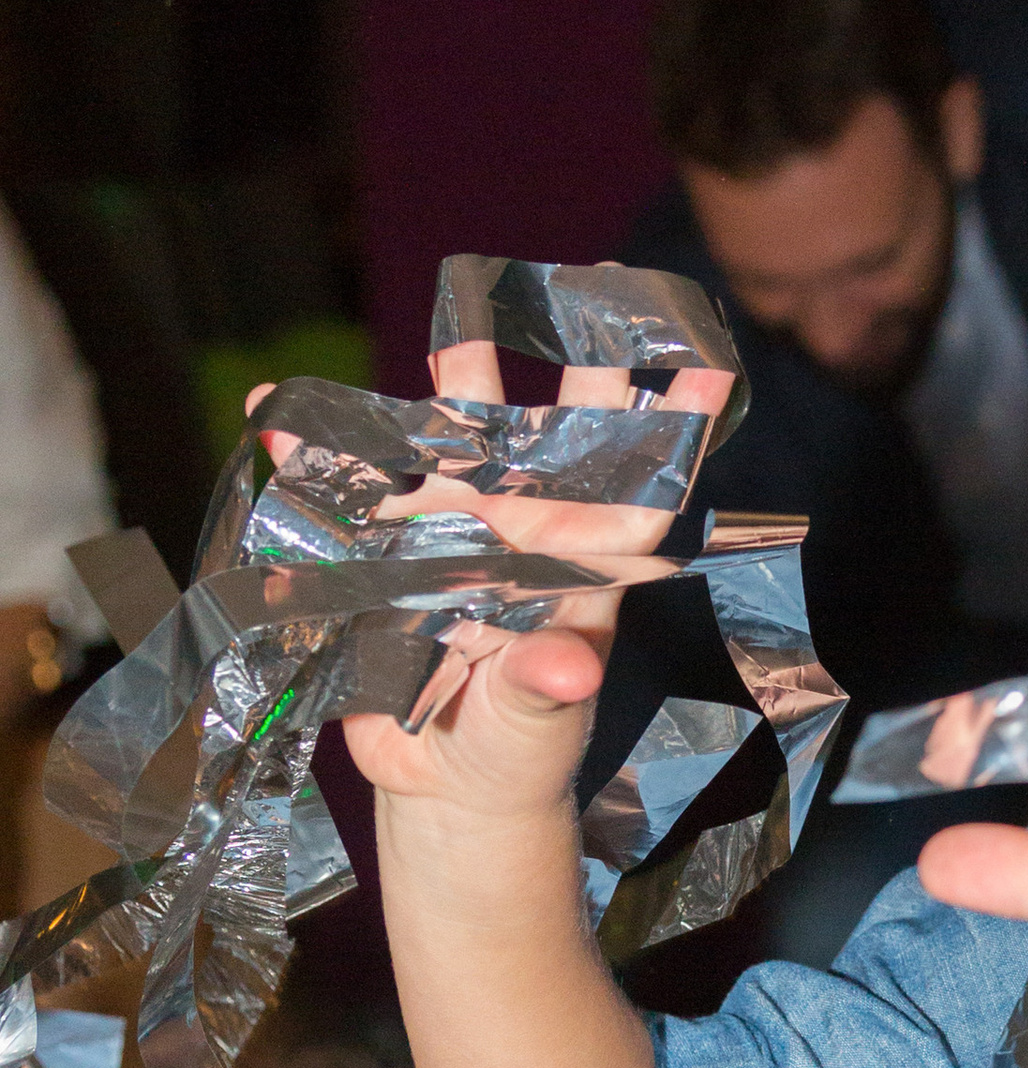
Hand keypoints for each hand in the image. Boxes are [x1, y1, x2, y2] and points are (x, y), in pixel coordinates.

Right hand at [253, 343, 732, 830]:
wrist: (444, 785)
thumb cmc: (517, 757)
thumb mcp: (533, 732)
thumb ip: (544, 691)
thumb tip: (569, 668)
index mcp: (577, 571)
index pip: (639, 486)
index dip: (675, 424)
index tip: (708, 353)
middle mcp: (524, 536)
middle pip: (556, 437)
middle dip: (576, 364)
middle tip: (593, 282)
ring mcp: (455, 538)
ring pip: (454, 447)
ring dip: (448, 388)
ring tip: (459, 313)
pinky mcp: (387, 557)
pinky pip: (349, 496)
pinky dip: (313, 457)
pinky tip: (279, 413)